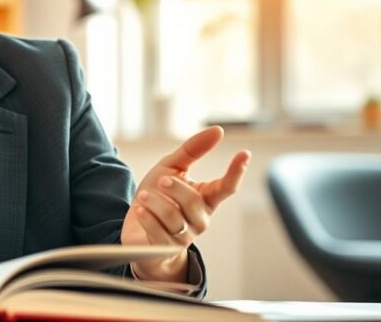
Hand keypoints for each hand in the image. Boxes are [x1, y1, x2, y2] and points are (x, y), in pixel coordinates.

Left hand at [121, 125, 249, 281]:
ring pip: (174, 218)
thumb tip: (217, 131)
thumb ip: (192, 150)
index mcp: (206, 198)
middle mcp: (200, 219)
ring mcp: (185, 236)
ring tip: (143, 196)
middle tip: (161, 180)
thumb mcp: (171, 167)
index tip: (244, 154)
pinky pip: (159, 232)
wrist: (136, 230)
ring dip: (155, 203)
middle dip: (176, 188)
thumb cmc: (157, 195)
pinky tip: (140, 210)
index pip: (226, 187)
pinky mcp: (167, 248)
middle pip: (193, 202)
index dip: (236, 172)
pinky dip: (147, 218)